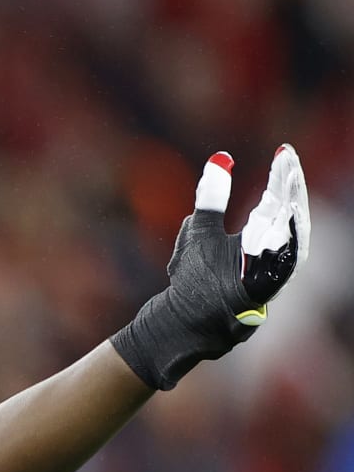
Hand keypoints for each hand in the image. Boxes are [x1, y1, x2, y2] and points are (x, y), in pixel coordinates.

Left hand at [111, 144, 310, 389]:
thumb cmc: (193, 279)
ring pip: (289, 241)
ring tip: (289, 184)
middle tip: (289, 162)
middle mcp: (269, 255)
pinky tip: (282, 220)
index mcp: (259, 237)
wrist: (181, 321)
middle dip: (291, 188)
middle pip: (289, 216)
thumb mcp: (199, 230)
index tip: (284, 150)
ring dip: (291, 212)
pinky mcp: (260, 295)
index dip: (283, 176)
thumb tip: (221, 159)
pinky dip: (281, 245)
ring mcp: (268, 275)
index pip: (278, 200)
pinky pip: (278, 269)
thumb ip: (211, 198)